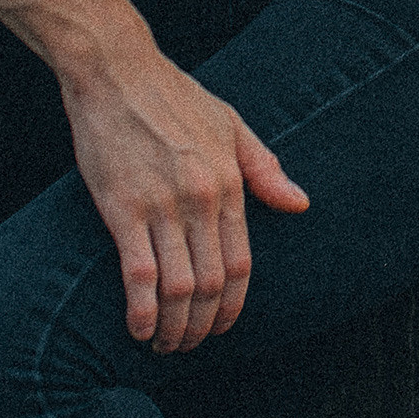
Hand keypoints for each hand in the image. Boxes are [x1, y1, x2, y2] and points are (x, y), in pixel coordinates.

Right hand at [60, 40, 309, 351]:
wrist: (117, 71)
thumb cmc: (174, 97)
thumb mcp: (232, 125)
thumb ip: (265, 169)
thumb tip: (300, 205)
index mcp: (229, 183)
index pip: (241, 264)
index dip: (233, 306)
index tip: (222, 328)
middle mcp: (201, 199)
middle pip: (212, 283)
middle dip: (202, 325)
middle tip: (189, 346)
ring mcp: (161, 205)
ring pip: (177, 286)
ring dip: (173, 327)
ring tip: (164, 345)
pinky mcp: (121, 207)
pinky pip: (137, 272)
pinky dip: (141, 309)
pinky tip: (138, 329)